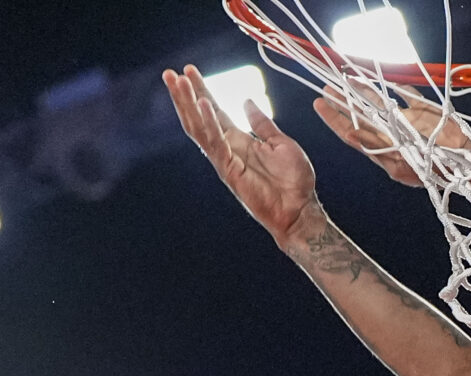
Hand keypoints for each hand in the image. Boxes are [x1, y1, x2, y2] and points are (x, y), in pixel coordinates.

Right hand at [165, 65, 324, 243]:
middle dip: (184, 95)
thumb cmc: (294, 181)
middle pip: (199, 116)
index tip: (189, 70)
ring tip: (178, 82)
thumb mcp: (280, 142)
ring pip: (199, 127)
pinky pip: (215, 143)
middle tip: (170, 73)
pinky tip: (202, 104)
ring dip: (187, 104)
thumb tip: (247, 101)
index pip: (214, 110)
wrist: (300, 210)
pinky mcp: (229, 170)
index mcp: (239, 140)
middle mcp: (228, 148)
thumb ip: (262, 123)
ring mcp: (225, 159)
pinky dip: (209, 123)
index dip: (202, 90)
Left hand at [307, 87, 431, 188]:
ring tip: (343, 78)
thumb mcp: (404, 165)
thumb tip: (351, 135)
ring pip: (378, 105)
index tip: (319, 104)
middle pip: (361, 119)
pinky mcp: (422, 113)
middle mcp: (392, 138)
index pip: (353, 134)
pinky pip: (402, 96)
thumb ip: (378, 150)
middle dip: (343, 104)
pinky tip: (374, 76)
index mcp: (386, 153)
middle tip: (325, 87)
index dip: (335, 119)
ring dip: (361, 92)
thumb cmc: (440, 169)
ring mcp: (406, 125)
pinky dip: (389, 87)